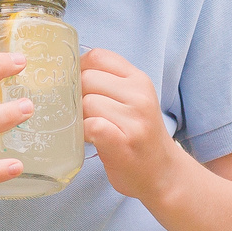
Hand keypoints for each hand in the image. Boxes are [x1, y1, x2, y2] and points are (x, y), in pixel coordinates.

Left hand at [81, 47, 182, 202]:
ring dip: (79, 118)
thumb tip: (68, 73)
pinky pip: (92, 126)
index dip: (78, 69)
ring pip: (86, 103)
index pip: (98, 56)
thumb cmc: (139, 136)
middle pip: (86, 78)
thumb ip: (109, 83)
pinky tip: (91, 140)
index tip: (76, 87)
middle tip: (81, 114)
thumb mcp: (133, 101)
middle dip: (76, 96)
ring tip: (89, 130)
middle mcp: (139, 95)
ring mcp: (134, 119)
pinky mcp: (124, 142)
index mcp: (138, 80)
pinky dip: (84, 133)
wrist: (163, 174)